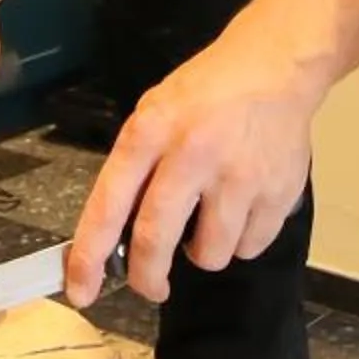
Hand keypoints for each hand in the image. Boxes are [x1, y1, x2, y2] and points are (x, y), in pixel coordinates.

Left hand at [67, 23, 320, 305]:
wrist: (275, 66)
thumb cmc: (205, 93)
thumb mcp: (154, 112)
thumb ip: (135, 168)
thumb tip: (114, 236)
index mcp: (149, 133)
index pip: (108, 205)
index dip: (89, 257)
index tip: (81, 292)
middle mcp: (191, 155)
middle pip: (155, 239)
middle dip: (147, 277)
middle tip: (150, 287)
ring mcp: (239, 176)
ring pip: (209, 254)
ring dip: (202, 254)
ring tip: (208, 224)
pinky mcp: (278, 192)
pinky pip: (249, 247)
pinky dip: (240, 242)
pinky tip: (241, 211)